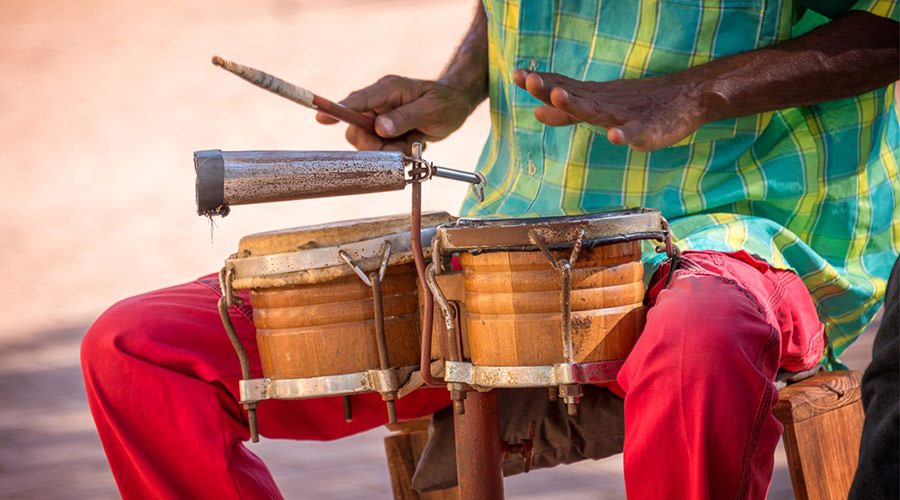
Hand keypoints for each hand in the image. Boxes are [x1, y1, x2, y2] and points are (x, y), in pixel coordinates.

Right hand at [316, 75, 479, 153]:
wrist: (455, 105)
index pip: (357, 101)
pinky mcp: (385, 131)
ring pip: (368, 144)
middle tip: (397, 147)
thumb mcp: (431, 110)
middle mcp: (379, 103)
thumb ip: (405, 118)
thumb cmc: (445, 102)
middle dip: (373, 145)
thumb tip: (380, 127)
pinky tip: (412, 142)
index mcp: (387, 90)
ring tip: (412, 141)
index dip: (338, 110)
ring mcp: (381, 117)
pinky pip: (381, 149)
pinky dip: (396, 152)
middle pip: (356, 129)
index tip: (321, 118)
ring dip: (389, 150)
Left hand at [514, 68, 710, 151]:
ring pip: (598, 111)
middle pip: (574, 96)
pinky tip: (614, 136)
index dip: (541, 83)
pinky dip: (625, 134)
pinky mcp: (649, 130)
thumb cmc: (636, 105)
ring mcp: (626, 116)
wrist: (685, 99)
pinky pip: (635, 132)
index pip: (563, 88)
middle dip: (551, 89)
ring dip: (577, 104)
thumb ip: (568, 112)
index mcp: (593, 98)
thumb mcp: (598, 107)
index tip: (518, 76)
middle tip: (530, 80)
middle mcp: (606, 103)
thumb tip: (536, 110)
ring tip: (558, 96)